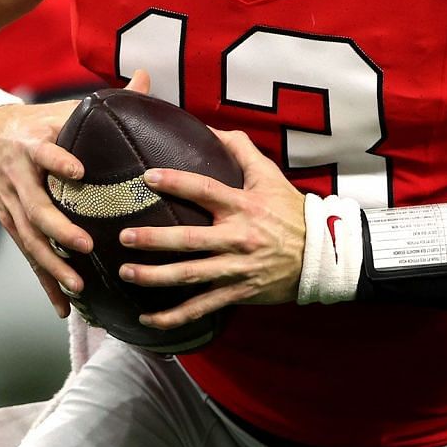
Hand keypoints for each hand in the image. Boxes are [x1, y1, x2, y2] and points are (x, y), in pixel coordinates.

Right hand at [0, 70, 150, 315]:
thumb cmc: (36, 122)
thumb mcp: (64, 108)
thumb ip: (108, 99)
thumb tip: (148, 77)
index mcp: (34, 145)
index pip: (46, 152)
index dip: (59, 161)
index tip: (78, 170)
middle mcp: (19, 179)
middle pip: (35, 208)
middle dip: (59, 229)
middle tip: (84, 245)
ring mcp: (11, 206)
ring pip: (30, 240)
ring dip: (53, 265)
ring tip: (78, 285)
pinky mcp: (11, 225)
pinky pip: (29, 257)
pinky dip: (45, 283)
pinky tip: (63, 308)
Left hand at [117, 129, 306, 329]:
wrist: (322, 254)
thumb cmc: (290, 211)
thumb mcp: (269, 175)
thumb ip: (240, 149)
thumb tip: (210, 128)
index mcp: (243, 206)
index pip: (206, 190)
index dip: (177, 183)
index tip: (147, 177)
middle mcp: (237, 238)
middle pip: (190, 239)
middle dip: (155, 239)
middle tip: (124, 236)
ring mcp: (236, 268)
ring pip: (191, 276)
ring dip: (156, 277)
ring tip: (127, 273)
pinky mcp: (238, 292)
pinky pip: (202, 307)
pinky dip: (174, 316)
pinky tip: (148, 318)